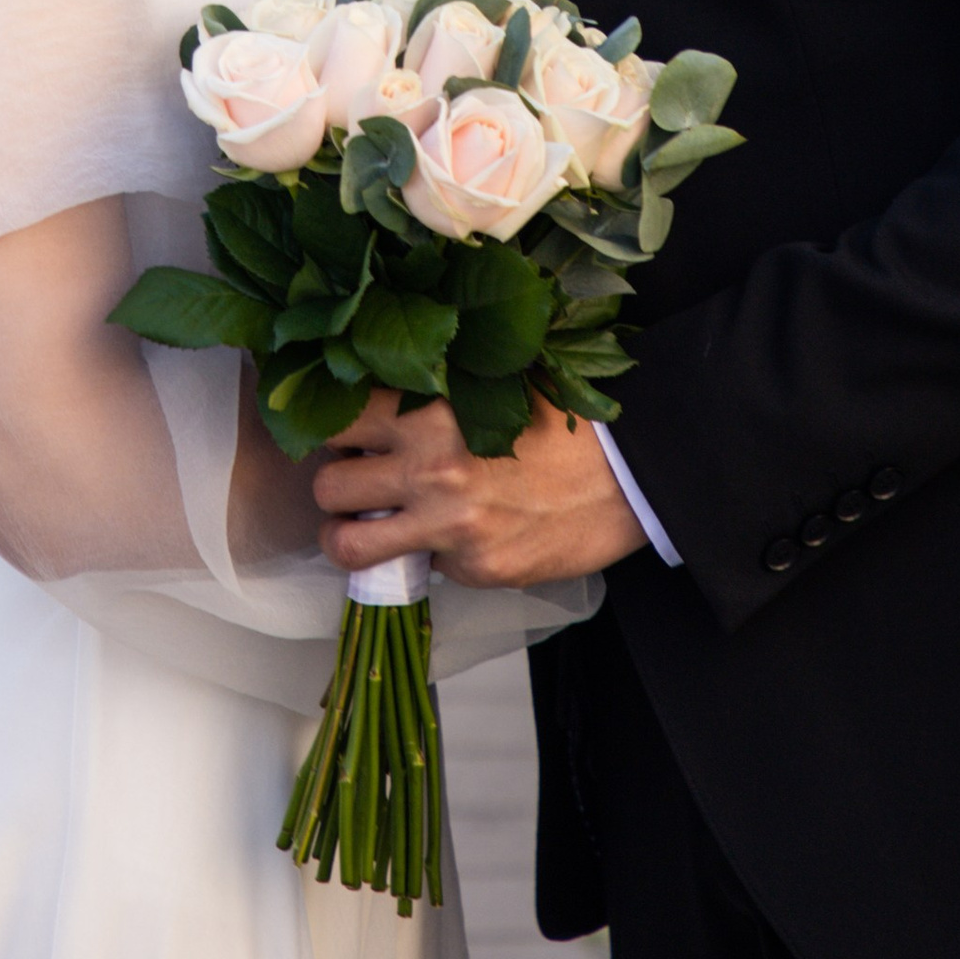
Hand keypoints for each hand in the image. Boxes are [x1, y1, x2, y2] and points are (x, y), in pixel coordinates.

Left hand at [311, 390, 649, 587]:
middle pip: (329, 484)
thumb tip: (374, 414)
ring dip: (349, 536)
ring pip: (346, 543)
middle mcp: (431, 467)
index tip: (345, 437)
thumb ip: (430, 400)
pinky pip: (417, 569)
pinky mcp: (474, 568)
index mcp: (431, 410)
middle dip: (338, 486)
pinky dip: (422, 558)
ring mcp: (449, 525)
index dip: (336, 430)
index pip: (340, 418)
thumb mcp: (491, 389)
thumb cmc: (563, 427)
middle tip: (360, 484)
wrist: (630, 476)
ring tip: (368, 527)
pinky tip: (448, 540)